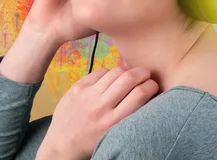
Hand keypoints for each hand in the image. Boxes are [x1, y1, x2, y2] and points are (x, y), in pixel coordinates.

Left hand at [36, 65, 159, 159]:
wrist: (62, 145)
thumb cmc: (93, 142)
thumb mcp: (114, 134)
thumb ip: (129, 115)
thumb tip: (146, 92)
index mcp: (114, 122)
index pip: (140, 94)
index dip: (152, 85)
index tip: (153, 85)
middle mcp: (101, 107)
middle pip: (129, 78)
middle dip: (143, 72)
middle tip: (146, 74)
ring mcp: (88, 95)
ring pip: (115, 71)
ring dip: (127, 70)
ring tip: (130, 75)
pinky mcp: (77, 88)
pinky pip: (100, 72)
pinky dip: (109, 73)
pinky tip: (110, 80)